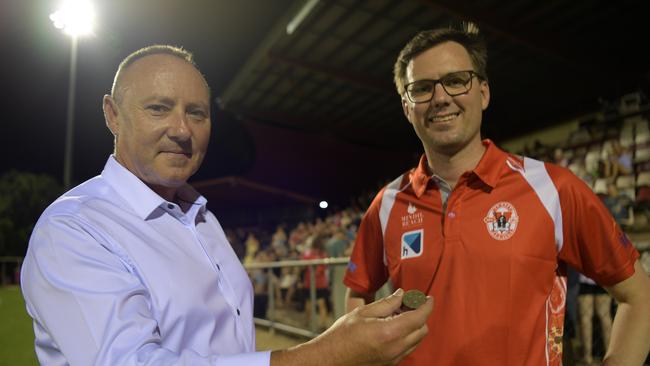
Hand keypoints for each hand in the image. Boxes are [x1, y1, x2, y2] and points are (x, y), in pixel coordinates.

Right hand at [312, 288, 432, 365]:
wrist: (330, 359)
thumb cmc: (341, 336)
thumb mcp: (363, 313)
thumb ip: (386, 303)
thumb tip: (401, 295)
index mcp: (389, 332)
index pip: (419, 318)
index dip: (427, 306)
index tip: (428, 298)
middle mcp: (395, 348)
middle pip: (422, 330)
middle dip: (420, 315)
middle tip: (408, 304)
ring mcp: (394, 358)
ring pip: (416, 341)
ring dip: (414, 327)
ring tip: (398, 315)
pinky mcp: (390, 364)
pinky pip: (407, 348)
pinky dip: (407, 337)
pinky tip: (393, 328)